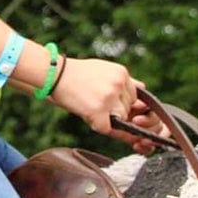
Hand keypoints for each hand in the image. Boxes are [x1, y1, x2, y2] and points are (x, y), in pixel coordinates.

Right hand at [48, 57, 166, 151]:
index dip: (120, 103)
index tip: (106, 102)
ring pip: (120, 120)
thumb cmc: (76, 73)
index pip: (133, 97)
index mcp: (122, 73)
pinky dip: (97, 125)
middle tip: (93, 103)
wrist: (54, 74)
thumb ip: (123, 80)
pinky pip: (107, 128)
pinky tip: (86, 113)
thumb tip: (143, 88)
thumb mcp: (103, 69)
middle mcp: (118, 84)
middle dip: (114, 111)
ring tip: (89, 106)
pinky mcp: (99, 110)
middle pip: (127, 109)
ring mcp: (109, 97)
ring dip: (107, 119)